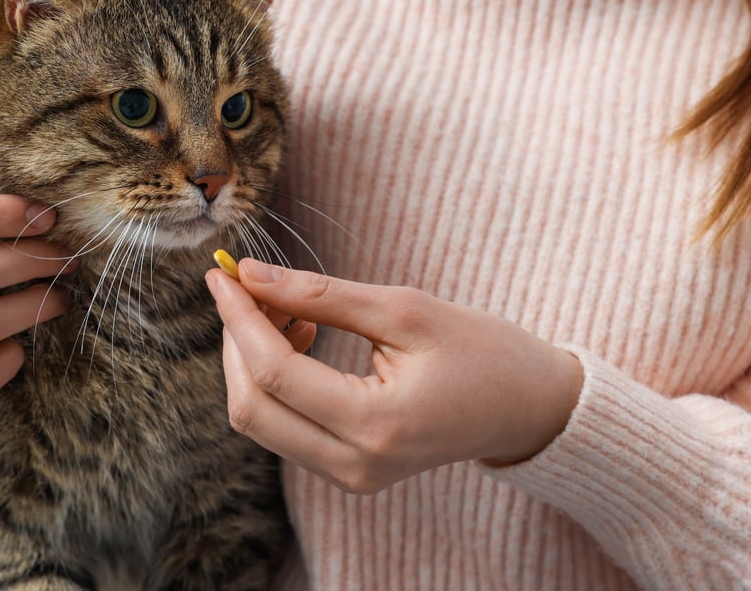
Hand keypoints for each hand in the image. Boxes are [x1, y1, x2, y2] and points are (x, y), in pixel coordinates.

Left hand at [206, 260, 583, 493]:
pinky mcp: (349, 473)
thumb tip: (250, 277)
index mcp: (377, 425)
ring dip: (254, 361)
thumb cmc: (482, 351)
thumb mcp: (406, 309)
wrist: (528, 408)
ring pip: (260, 422)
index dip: (239, 319)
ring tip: (290, 308)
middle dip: (237, 342)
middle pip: (252, 409)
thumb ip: (322, 295)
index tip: (222, 274)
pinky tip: (303, 336)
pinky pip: (284, 428)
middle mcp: (355, 465)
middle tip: (250, 288)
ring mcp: (351, 478)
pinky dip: (276, 381)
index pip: (276, 374)